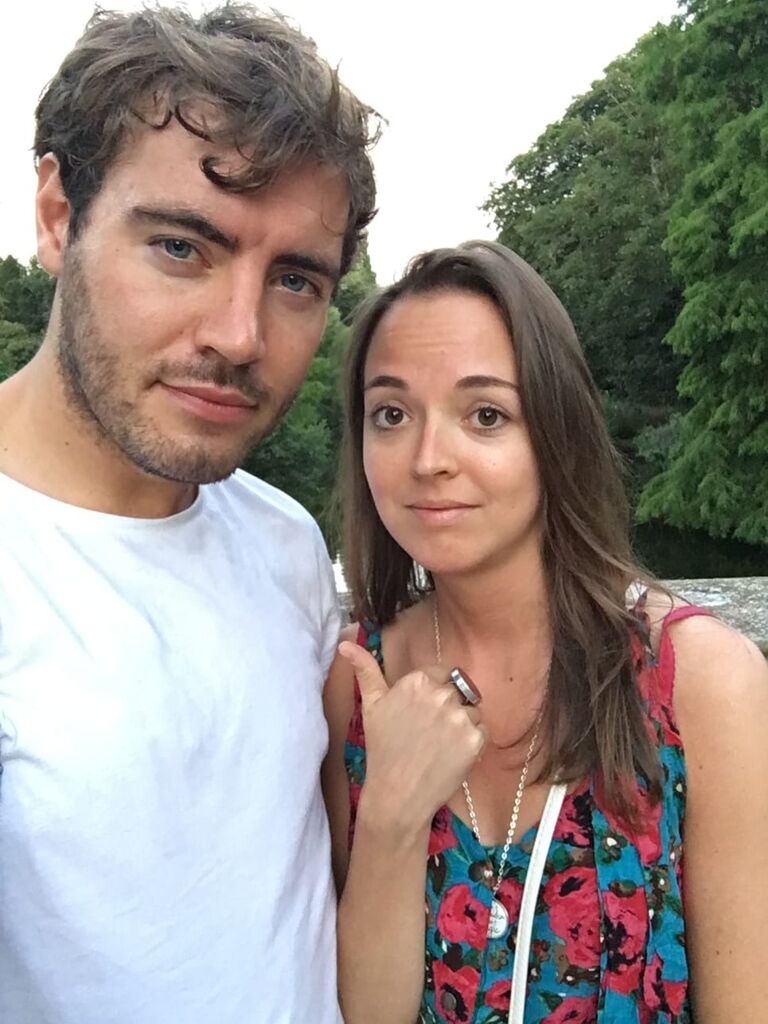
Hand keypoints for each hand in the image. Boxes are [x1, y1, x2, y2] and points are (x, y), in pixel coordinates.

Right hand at [338, 641, 486, 836]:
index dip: (435, 693)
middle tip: (429, 733)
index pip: (443, 673)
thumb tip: (345, 642)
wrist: (396, 793)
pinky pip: (482, 731)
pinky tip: (451, 756)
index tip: (423, 714)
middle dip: (448, 708)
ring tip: (439, 746)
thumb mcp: (371, 704)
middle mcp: (441, 694)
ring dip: (462, 725)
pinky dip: (471, 743)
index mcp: (417, 680)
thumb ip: (364, 668)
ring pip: (472, 710)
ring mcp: (459, 716)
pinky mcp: (475, 739)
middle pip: (459, 690)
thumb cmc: (382, 748)